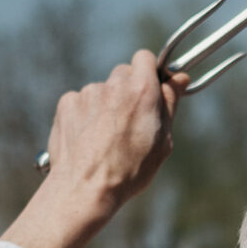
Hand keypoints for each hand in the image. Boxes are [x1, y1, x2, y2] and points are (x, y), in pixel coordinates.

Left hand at [3, 52, 185, 247]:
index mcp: (142, 90)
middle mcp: (114, 84)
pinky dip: (85, 115)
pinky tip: (87, 139)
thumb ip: (169, 103)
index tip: (150, 89)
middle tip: (129, 121)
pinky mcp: (67, 103)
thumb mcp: (162, 141)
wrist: (85, 189)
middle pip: (123, 73)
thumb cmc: (130, 171)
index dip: (148, 72)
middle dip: (127, 91)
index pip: (145, 58)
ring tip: (104, 139)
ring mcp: (88, 93)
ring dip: (105, 105)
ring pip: (101, 90)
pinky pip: (80, 101)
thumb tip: (179, 78)